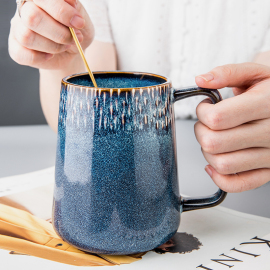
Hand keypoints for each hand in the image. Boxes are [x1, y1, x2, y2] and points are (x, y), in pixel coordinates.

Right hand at [8, 0, 93, 69]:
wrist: (73, 52)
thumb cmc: (75, 31)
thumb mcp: (81, 18)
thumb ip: (76, 8)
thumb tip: (71, 2)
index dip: (61, 11)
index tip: (79, 23)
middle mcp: (24, 10)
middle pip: (31, 17)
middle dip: (59, 33)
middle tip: (74, 38)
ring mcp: (18, 29)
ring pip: (26, 36)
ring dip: (53, 46)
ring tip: (65, 46)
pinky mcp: (16, 48)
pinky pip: (21, 54)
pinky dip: (40, 58)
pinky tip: (50, 55)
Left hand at [195, 63, 269, 192]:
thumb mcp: (254, 72)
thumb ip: (227, 73)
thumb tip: (201, 79)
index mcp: (267, 104)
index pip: (218, 118)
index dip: (202, 112)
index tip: (206, 106)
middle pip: (214, 143)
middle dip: (201, 130)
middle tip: (207, 122)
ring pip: (222, 164)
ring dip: (207, 151)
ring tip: (214, 136)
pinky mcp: (268, 170)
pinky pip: (237, 184)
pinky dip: (219, 177)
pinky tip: (215, 161)